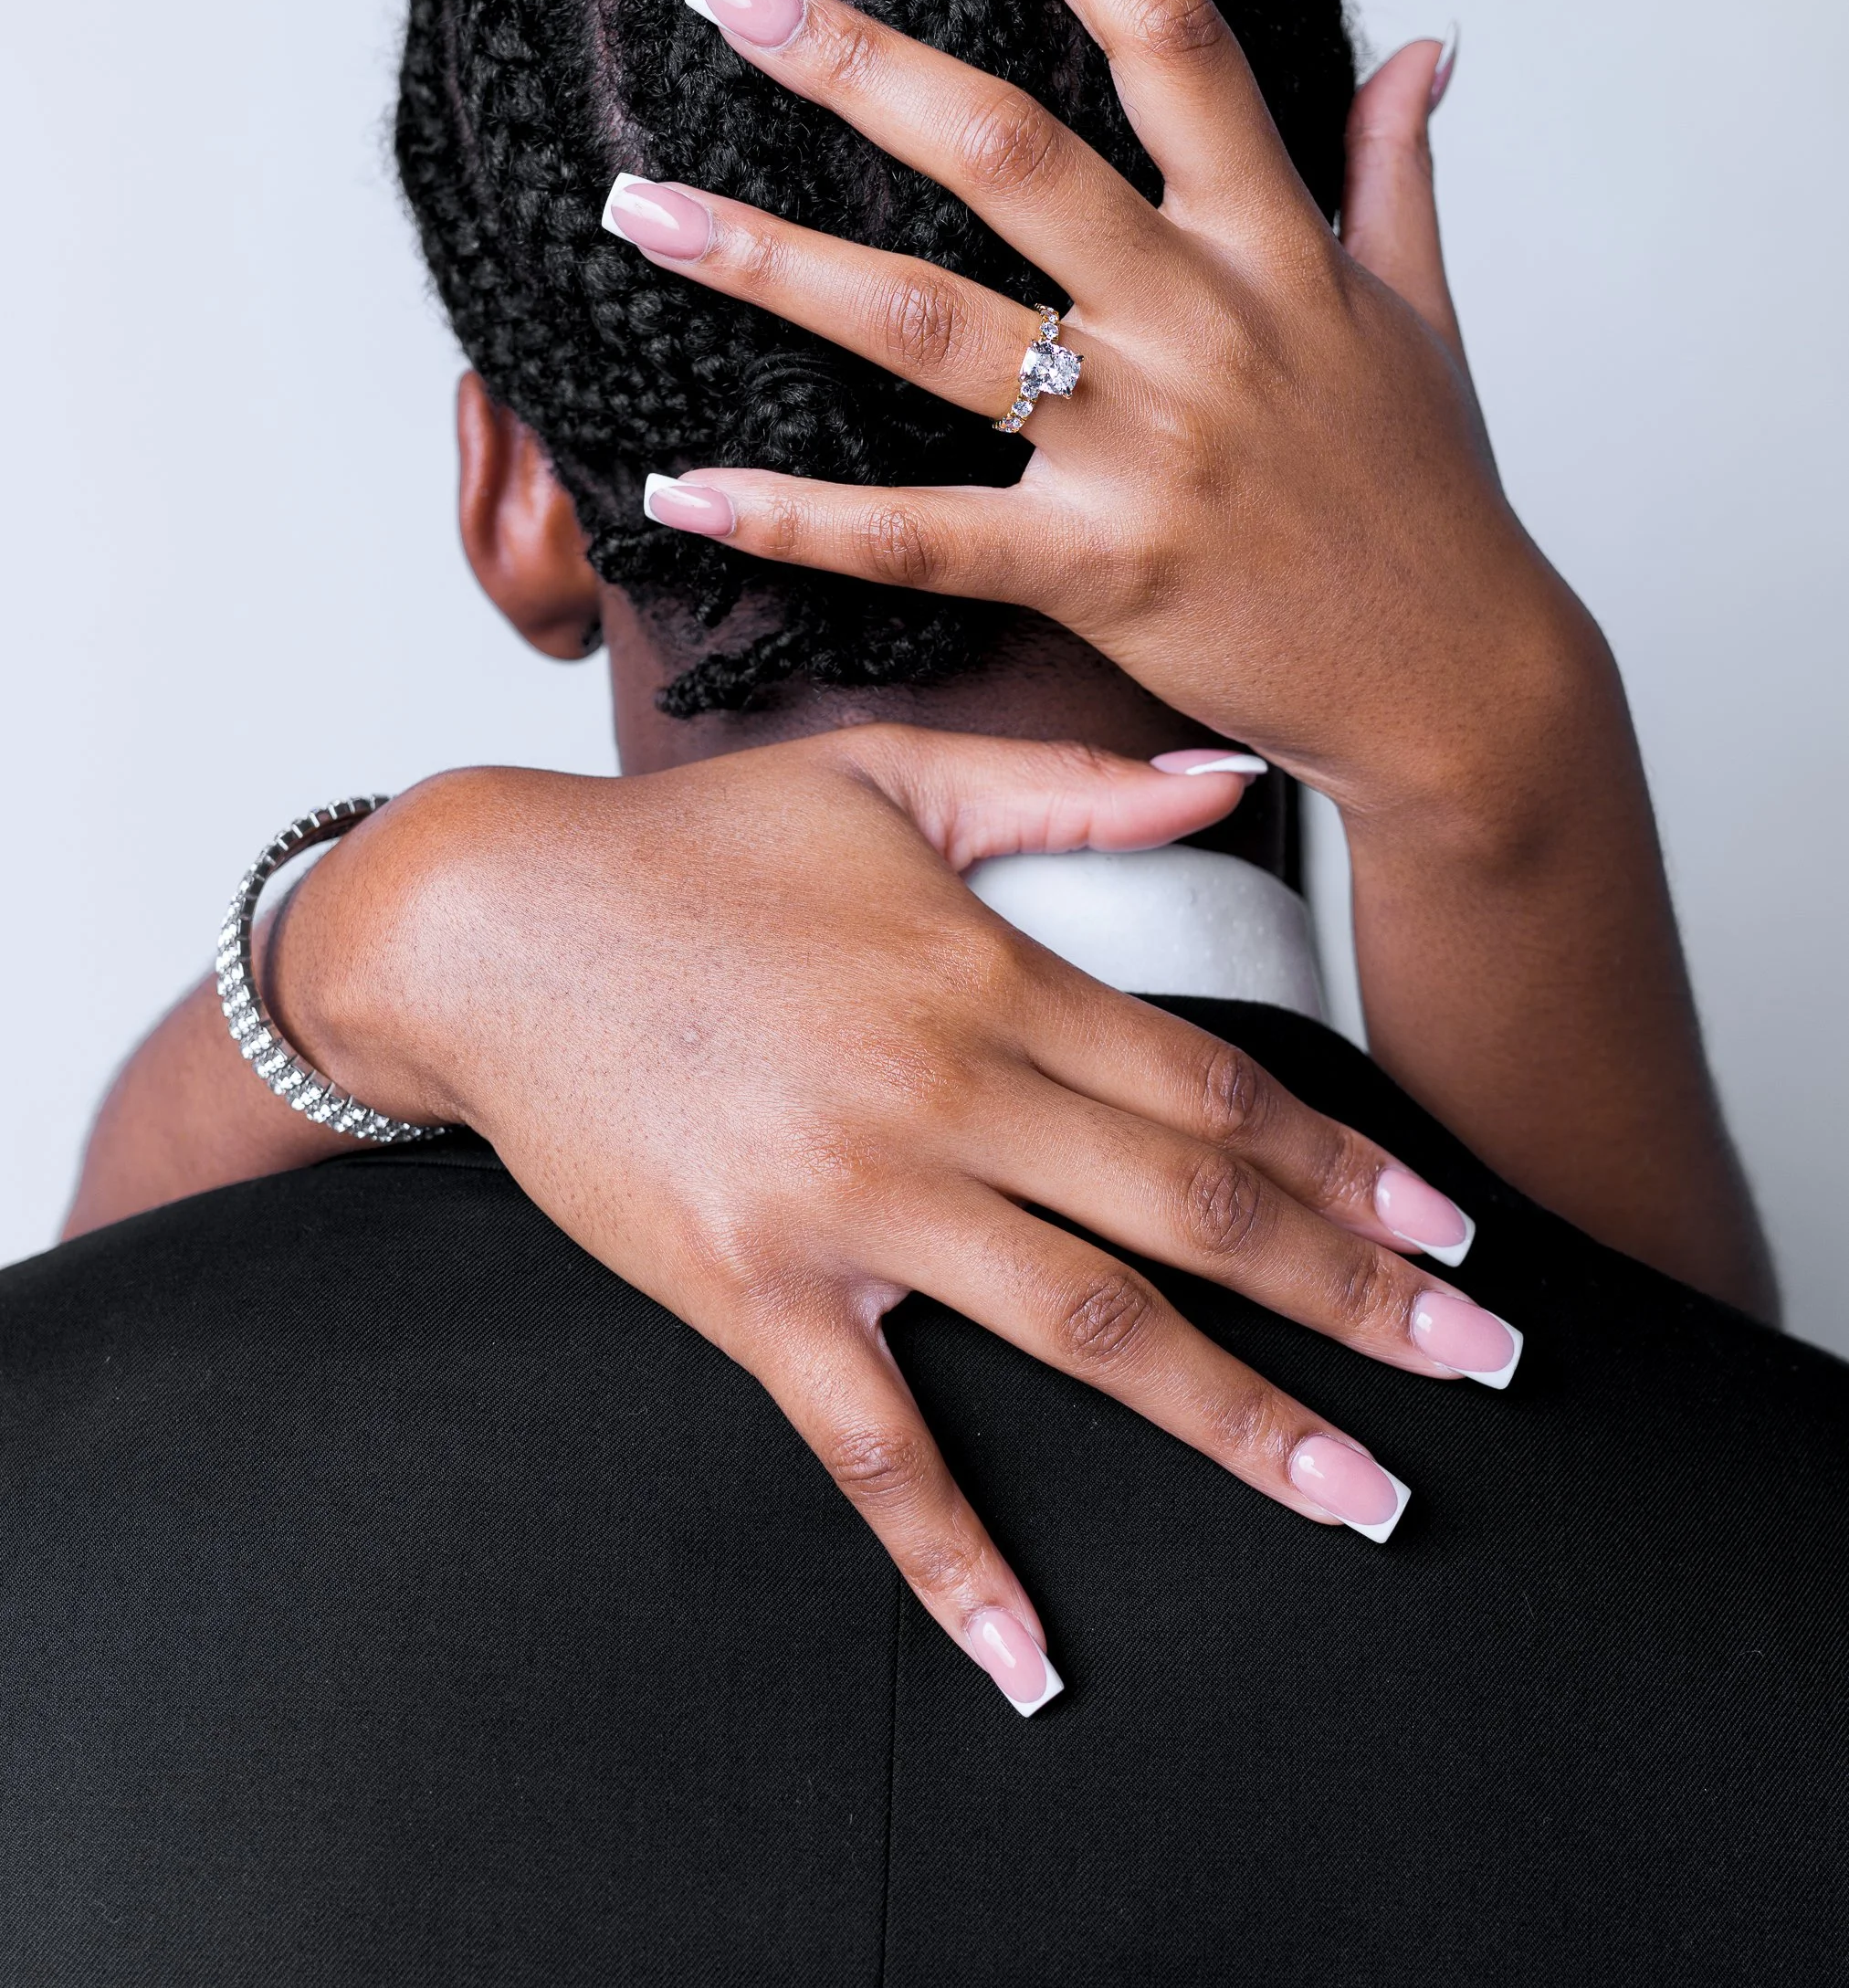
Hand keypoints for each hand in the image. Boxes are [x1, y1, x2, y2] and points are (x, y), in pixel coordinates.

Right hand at [274, 730, 1504, 1710]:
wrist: (485, 927)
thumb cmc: (688, 845)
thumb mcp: (887, 777)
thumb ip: (1067, 792)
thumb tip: (1223, 781)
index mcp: (988, 977)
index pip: (1215, 1089)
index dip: (1349, 1164)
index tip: (1450, 1229)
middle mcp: (945, 1098)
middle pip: (1193, 1213)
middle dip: (1356, 1296)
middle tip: (1482, 1364)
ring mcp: (851, 1208)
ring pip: (1085, 1331)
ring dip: (1239, 1421)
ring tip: (1358, 1494)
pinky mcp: (753, 1297)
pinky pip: (873, 1451)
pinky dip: (955, 1561)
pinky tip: (1030, 1654)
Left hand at [601, 0, 1773, 1313]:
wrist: (1463, 690)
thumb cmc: (1431, 506)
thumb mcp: (1428, 318)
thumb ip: (1394, 173)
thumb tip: (1423, 46)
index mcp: (1278, 246)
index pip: (1174, 40)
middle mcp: (1204, 322)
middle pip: (1009, 152)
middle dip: (855, 62)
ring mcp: (1148, 447)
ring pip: (931, 326)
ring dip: (772, 258)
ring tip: (643, 205)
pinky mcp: (1102, 571)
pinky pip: (919, 535)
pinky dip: (794, 517)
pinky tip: (680, 484)